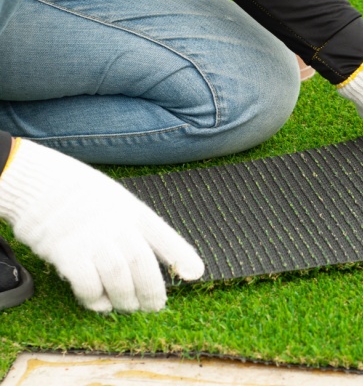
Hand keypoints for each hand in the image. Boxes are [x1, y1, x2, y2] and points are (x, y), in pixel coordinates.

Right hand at [0, 140, 204, 312]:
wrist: (38, 183)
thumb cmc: (82, 195)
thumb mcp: (117, 200)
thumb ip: (135, 225)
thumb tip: (152, 252)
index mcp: (131, 210)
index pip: (162, 234)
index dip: (181, 255)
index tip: (197, 274)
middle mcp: (115, 223)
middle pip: (142, 263)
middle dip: (152, 290)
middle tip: (155, 306)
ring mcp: (91, 237)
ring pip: (118, 276)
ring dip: (125, 298)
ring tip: (127, 306)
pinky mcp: (66, 251)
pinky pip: (87, 283)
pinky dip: (96, 299)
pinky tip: (101, 303)